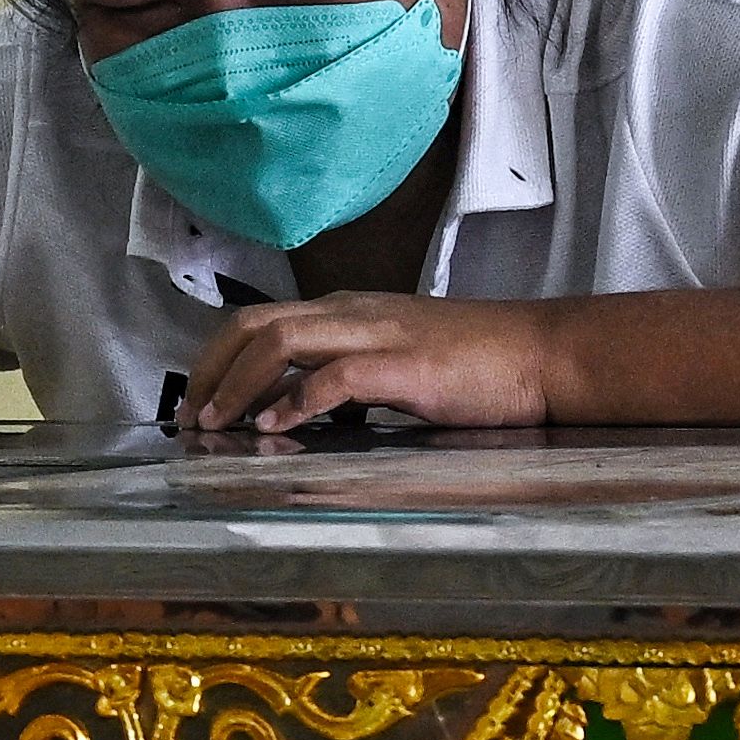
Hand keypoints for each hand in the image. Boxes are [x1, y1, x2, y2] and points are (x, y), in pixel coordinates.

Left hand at [181, 293, 556, 430]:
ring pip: (280, 339)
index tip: (201, 404)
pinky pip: (335, 377)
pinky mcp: (408, 366)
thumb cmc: (483, 365)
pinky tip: (277, 429)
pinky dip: (296, 402)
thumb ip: (350, 378)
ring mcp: (381, 335)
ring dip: (239, 384)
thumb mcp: (402, 362)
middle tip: (192, 418)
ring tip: (218, 425)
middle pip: (254, 323)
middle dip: (211, 370)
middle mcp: (356, 312)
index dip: (218, 361)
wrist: (547, 354)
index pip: (261, 320)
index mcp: (352, 310)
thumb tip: (298, 411)